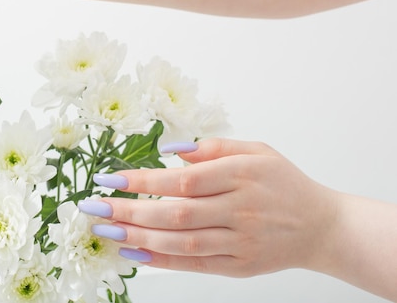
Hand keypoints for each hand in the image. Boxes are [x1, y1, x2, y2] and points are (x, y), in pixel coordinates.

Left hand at [80, 138, 338, 276]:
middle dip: (129, 211)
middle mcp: (240, 209)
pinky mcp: (238, 266)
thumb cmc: (283, 182)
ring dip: (137, 237)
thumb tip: (168, 148)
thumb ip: (213, 147)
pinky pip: (194, 265)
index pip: (183, 179)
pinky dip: (161, 260)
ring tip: (104, 230)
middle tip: (93, 207)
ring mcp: (239, 241)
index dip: (143, 179)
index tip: (109, 178)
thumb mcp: (256, 150)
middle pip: (176, 213)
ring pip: (181, 242)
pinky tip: (132, 253)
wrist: (321, 226)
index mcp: (242, 174)